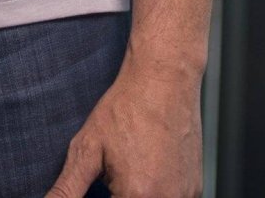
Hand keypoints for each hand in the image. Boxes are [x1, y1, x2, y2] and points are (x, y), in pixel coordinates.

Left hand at [45, 60, 201, 197]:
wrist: (165, 79)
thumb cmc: (127, 108)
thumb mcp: (87, 148)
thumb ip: (68, 189)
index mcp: (137, 196)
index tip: (102, 184)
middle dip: (117, 194)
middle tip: (115, 172)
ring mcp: (186, 196)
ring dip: (136, 194)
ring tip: (130, 167)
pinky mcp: (196, 189)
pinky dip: (156, 192)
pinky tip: (147, 168)